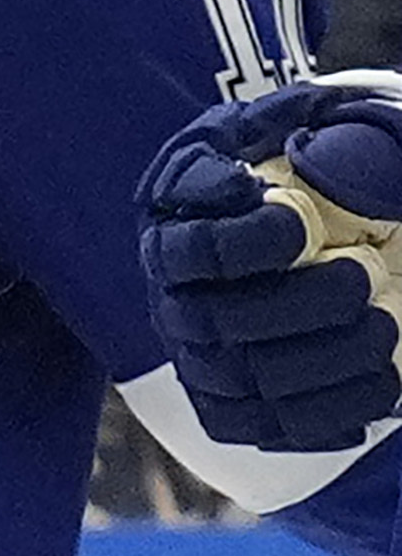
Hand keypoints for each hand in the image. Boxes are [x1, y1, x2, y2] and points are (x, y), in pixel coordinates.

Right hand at [142, 78, 401, 450]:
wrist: (322, 232)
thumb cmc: (312, 166)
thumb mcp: (305, 127)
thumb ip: (304, 128)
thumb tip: (307, 161)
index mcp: (173, 224)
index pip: (191, 249)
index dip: (246, 245)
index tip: (303, 226)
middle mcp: (173, 296)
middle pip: (215, 320)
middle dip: (301, 304)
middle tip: (366, 272)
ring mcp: (202, 359)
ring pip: (248, 382)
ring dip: (328, 359)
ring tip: (387, 324)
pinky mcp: (238, 408)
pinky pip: (275, 428)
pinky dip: (336, 411)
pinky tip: (383, 377)